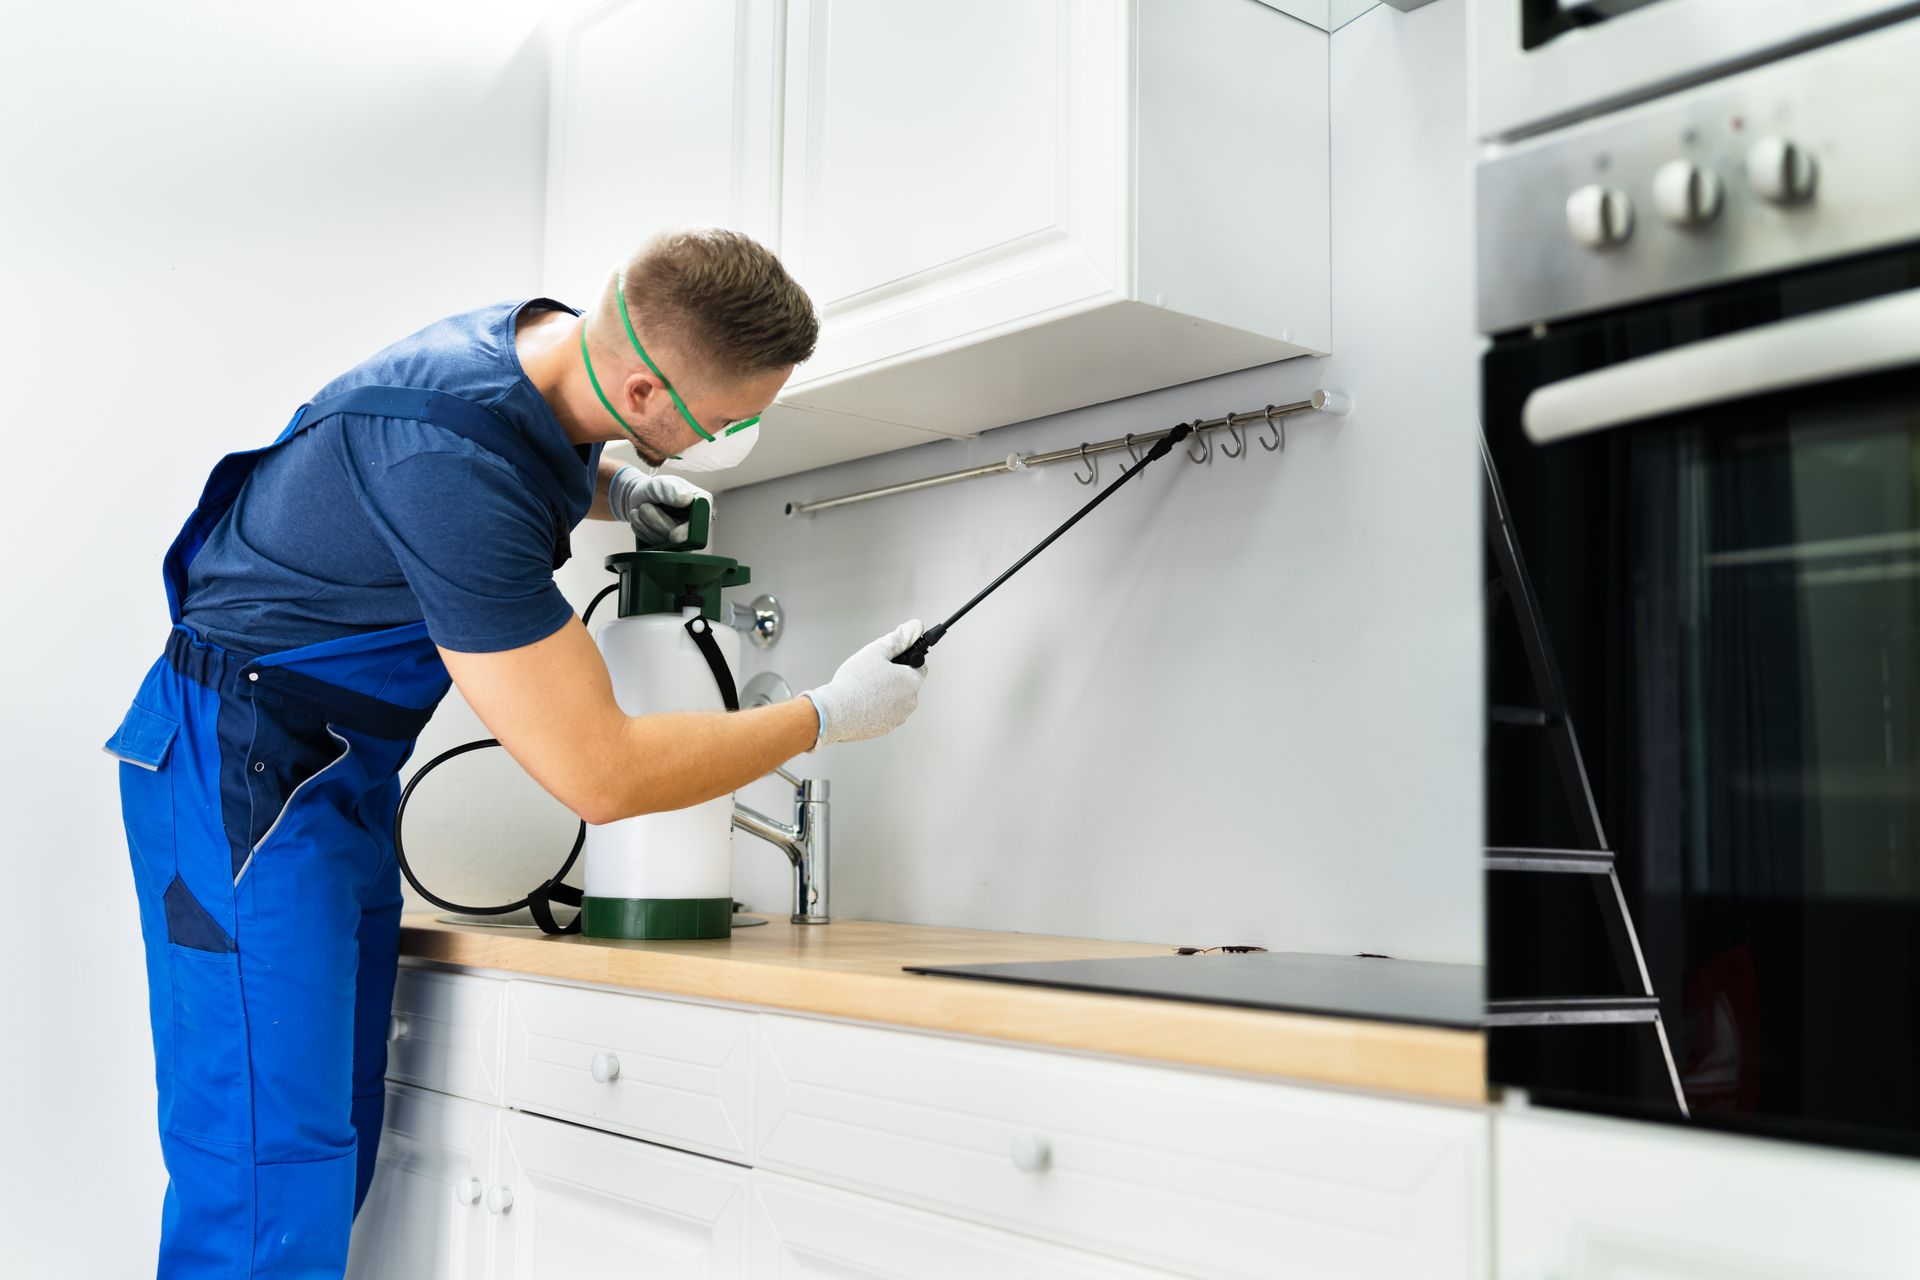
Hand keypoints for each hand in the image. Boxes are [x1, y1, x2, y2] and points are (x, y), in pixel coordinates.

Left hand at [609, 467, 710, 546]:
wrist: (641, 497)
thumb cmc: (654, 488)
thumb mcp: (660, 483)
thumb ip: (671, 489)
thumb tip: (687, 499)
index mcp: (703, 505)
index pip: (702, 524)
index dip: (688, 533)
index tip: (673, 536)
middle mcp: (697, 523)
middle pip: (682, 538)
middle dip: (658, 524)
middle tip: (642, 508)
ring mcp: (684, 536)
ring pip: (666, 543)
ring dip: (647, 526)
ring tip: (640, 509)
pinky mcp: (670, 545)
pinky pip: (656, 547)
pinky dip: (644, 533)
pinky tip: (640, 520)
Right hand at [802, 620, 928, 747]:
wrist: (834, 713)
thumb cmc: (854, 683)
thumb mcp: (877, 651)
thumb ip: (899, 638)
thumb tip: (915, 627)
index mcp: (911, 682)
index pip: (920, 666)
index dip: (906, 659)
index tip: (893, 659)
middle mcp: (910, 702)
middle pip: (907, 684)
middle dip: (894, 677)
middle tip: (873, 672)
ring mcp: (898, 718)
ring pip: (895, 700)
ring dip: (885, 693)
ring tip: (864, 688)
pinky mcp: (885, 729)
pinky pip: (885, 714)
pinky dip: (877, 708)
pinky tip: (861, 702)